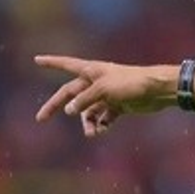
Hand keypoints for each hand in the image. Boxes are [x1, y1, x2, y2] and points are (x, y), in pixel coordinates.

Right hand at [34, 55, 177, 136]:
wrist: (157, 90)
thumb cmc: (130, 83)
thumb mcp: (103, 90)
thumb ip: (84, 100)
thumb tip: (69, 111)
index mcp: (91, 71)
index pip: (66, 64)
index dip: (51, 62)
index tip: (36, 60)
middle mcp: (96, 82)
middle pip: (71, 95)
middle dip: (56, 106)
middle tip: (40, 118)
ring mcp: (107, 94)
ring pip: (88, 111)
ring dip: (87, 123)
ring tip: (91, 134)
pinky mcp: (119, 105)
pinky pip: (104, 118)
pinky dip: (101, 125)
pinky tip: (101, 132)